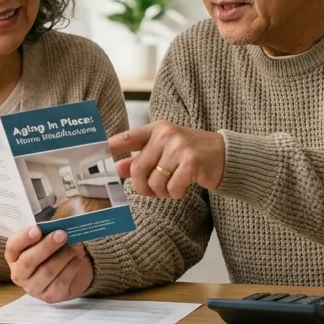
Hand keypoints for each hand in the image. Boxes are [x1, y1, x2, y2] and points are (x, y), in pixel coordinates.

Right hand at [6, 225, 92, 303]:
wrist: (71, 270)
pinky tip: (79, 256)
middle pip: (28, 261)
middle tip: (62, 235)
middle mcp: (19, 274)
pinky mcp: (49, 297)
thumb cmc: (54, 250)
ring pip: (47, 271)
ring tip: (76, 245)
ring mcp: (33, 288)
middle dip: (46, 247)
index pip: (13, 247)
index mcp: (14, 256)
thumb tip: (58, 228)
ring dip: (64, 256)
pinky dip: (72, 266)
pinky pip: (61, 281)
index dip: (24, 238)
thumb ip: (48, 232)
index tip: (37, 229)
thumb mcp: (48, 238)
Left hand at [107, 121, 225, 198]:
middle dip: (142, 187)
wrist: (225, 155)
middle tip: (152, 191)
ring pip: (155, 182)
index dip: (111, 146)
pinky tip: (183, 187)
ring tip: (172, 186)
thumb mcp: (165, 150)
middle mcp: (166, 135)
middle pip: (138, 169)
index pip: (128, 137)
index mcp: (157, 129)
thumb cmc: (190, 153)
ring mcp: (179, 147)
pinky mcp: (191, 162)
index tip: (98, 152)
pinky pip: (172, 188)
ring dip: (162, 192)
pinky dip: (175, 194)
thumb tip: (117, 168)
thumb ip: (141, 158)